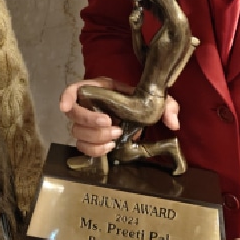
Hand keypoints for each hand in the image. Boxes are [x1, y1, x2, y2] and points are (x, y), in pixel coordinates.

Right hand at [57, 78, 180, 157]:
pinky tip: (109, 147)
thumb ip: (166, 106)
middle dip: (92, 124)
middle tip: (114, 127)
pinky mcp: (90, 139)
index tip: (66, 107)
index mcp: (97, 89)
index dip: (66, 97)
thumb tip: (173, 122)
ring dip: (95, 138)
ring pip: (77, 134)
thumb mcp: (153, 98)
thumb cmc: (139, 101)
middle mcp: (87, 106)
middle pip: (74, 116)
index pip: (72, 90)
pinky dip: (94, 150)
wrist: (138, 114)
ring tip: (115, 138)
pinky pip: (83, 147)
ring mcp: (86, 124)